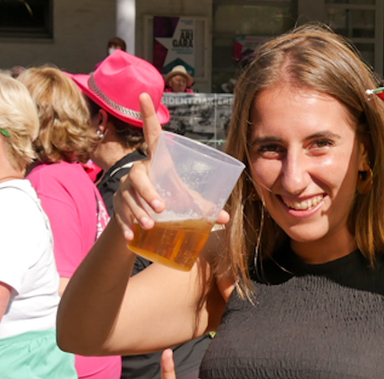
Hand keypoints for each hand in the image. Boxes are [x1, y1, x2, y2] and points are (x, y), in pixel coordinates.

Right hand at [113, 94, 230, 241]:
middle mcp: (139, 171)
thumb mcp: (185, 199)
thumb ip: (202, 205)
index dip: (148, 115)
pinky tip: (132, 237)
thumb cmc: (169, 198)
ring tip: (149, 226)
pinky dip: (126, 226)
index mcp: (157, 163)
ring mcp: (125, 188)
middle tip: (161, 209)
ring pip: (128, 198)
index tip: (144, 94)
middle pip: (139, 177)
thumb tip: (223, 217)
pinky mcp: (118, 204)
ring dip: (138, 212)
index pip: (152, 136)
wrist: (145, 216)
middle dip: (148, 192)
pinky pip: (120, 215)